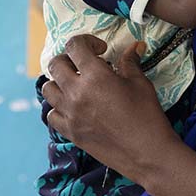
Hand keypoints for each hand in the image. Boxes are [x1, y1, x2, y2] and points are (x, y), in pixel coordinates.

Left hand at [42, 35, 179, 183]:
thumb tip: (133, 46)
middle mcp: (76, 93)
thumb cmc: (147, 116)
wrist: (148, 154)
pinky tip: (74, 107)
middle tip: (85, 65)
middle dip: (69, 59)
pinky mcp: (70, 132)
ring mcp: (70, 114)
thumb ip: (130, 62)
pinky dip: (58, 107)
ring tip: (76, 85)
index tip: (100, 50)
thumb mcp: (140, 83)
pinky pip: (52, 114)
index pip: (75, 46)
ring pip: (48, 89)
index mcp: (94, 76)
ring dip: (59, 81)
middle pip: (56, 64)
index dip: (86, 41)